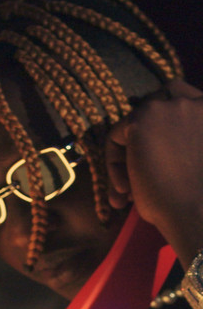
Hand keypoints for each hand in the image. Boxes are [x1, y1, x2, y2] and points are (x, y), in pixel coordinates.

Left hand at [105, 79, 202, 264]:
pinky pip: (115, 138)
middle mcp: (194, 101)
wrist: (197, 212)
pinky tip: (126, 189)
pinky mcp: (141, 120)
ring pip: (132, 125)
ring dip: (126, 158)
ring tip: (127, 192)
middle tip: (134, 173)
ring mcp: (168, 106)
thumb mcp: (197, 157)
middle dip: (139, 137)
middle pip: (151, 106)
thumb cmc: (200, 199)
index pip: (179, 95)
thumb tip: (148, 144)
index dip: (160, 124)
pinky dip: (114, 165)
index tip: (151, 155)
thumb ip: (179, 140)